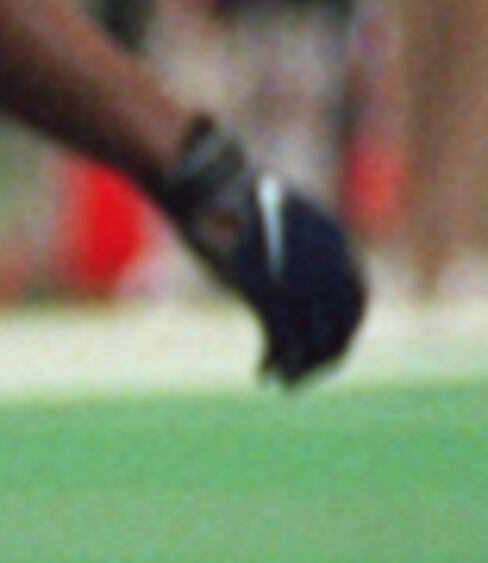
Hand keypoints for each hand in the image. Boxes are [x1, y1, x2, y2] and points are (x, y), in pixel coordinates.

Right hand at [154, 115, 364, 385]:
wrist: (205, 182)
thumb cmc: (228, 197)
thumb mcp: (274, 221)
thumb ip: (292, 248)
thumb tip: (290, 278)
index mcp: (333, 240)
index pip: (356, 297)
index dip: (345, 329)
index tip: (328, 349)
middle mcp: (325, 260)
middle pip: (343, 322)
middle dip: (328, 355)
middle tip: (306, 375)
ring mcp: (297, 275)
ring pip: (317, 337)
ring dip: (304, 367)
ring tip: (286, 380)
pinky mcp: (266, 289)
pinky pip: (282, 340)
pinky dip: (277, 363)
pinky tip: (263, 373)